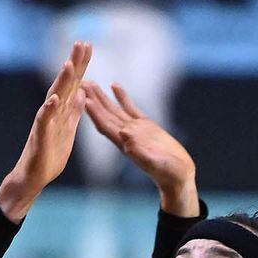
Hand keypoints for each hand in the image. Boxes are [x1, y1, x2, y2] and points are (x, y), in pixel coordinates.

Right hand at [0, 41, 92, 221]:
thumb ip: (74, 111)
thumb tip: (82, 93)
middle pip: (64, 84)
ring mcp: (45, 122)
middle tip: (81, 43)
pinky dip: (48, 110)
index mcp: (62, 110)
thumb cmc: (50, 153)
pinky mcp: (40, 136)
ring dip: (61, 81)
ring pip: (54, 98)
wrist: (34, 175)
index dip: (80, 65)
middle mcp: (52, 111)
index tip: (87, 45)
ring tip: (69, 64)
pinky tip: (54, 99)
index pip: (73, 83)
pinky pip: (44, 121)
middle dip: (73, 63)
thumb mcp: (68, 129)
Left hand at [83, 80, 198, 214]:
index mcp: (125, 145)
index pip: (105, 125)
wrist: (178, 176)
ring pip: (114, 109)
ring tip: (90, 81)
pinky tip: (114, 85)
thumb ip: (140, 151)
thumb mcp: (155, 163)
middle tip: (79, 82)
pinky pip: (131, 108)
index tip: (83, 98)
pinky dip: (122, 97)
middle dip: (92, 100)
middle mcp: (126, 136)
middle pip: (104, 115)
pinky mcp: (146, 126)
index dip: (93, 112)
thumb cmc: (169, 173)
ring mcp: (135, 129)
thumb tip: (124, 134)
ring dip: (101, 96)